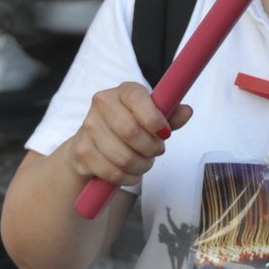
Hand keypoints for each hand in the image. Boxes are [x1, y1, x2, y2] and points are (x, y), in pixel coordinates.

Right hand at [66, 81, 193, 186]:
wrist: (92, 145)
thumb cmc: (128, 127)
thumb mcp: (152, 119)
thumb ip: (170, 115)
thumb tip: (187, 111)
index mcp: (123, 91)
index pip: (137, 98)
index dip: (154, 119)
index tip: (165, 133)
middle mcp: (102, 103)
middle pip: (130, 131)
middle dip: (151, 148)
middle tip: (157, 151)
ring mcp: (88, 127)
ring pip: (123, 156)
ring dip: (142, 165)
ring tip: (145, 162)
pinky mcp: (81, 152)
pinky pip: (112, 172)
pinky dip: (128, 177)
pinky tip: (132, 173)